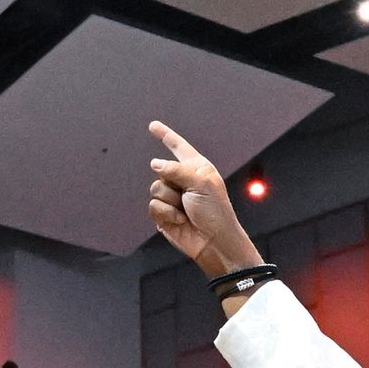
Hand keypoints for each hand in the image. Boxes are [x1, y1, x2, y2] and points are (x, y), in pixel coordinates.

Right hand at [147, 122, 262, 275]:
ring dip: (171, 201)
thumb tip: (155, 163)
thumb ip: (176, 170)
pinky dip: (166, 214)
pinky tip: (180, 221)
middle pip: (161, 170)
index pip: (179, 147)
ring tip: (186, 211)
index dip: (166, 136)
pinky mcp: (164, 214)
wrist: (213, 242)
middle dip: (174, 184)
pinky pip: (153, 206)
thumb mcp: (201, 183)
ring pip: (155, 188)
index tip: (153, 126)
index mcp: (197, 168)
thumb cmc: (215, 212)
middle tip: (191, 197)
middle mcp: (183, 180)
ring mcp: (172, 197)